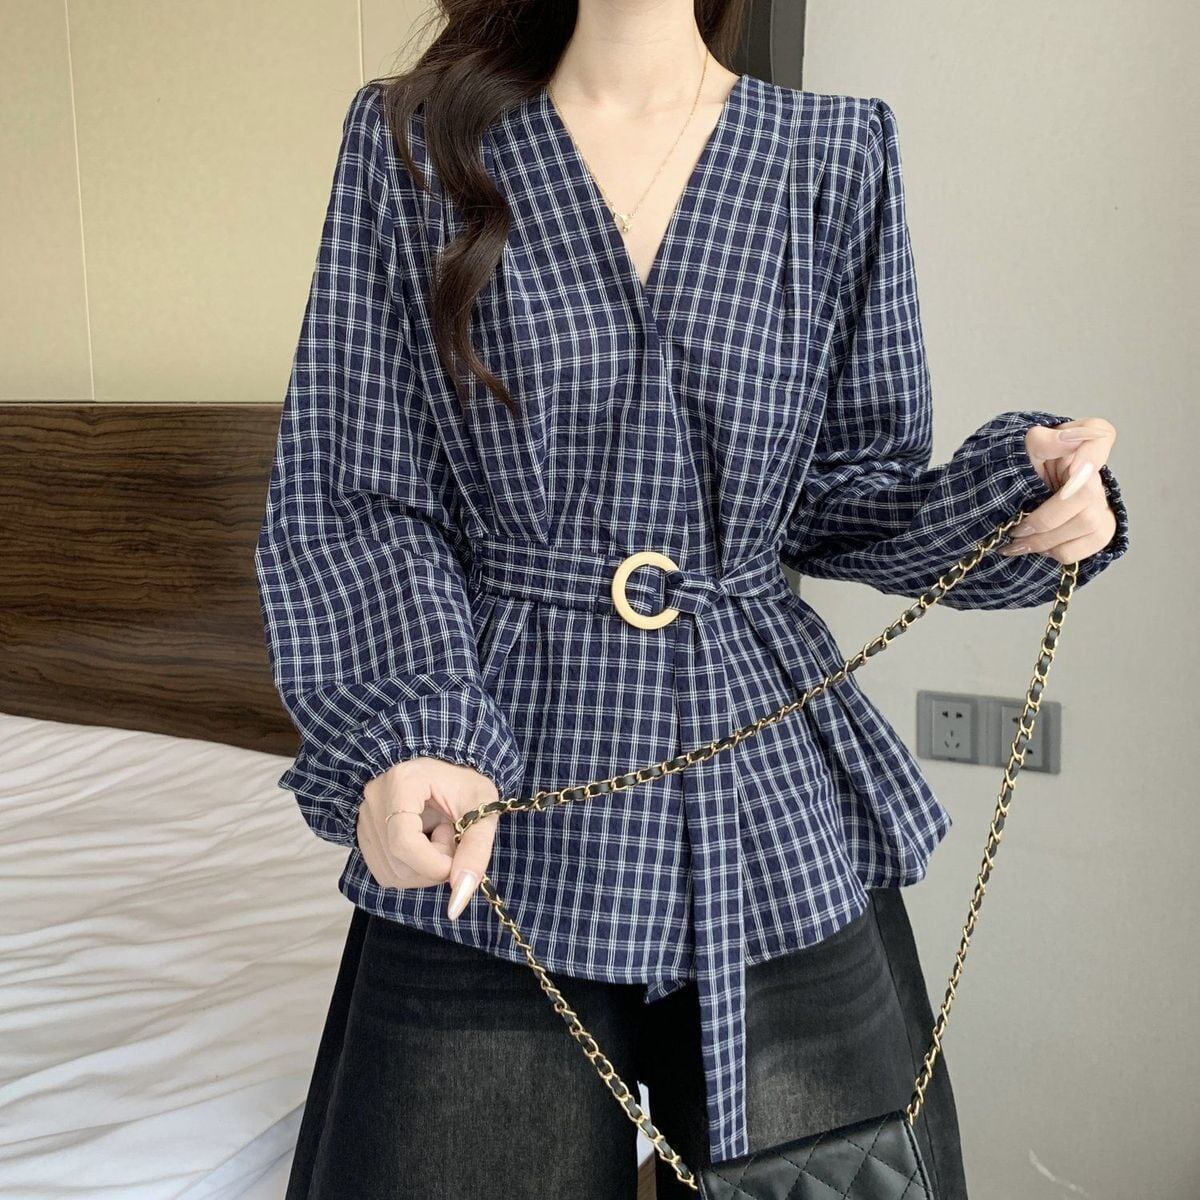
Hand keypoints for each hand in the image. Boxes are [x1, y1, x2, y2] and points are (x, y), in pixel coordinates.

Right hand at [355, 757, 500, 920]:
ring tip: (438, 834)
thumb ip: (475, 851)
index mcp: (401, 782)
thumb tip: (459, 900)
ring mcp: (365, 816)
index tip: (457, 859)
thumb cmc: (468, 782)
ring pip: (391, 874)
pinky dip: (412, 869)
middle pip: (398, 862)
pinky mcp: (366, 834)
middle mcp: (374, 797)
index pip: (403, 842)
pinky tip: (424, 843)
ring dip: (424, 868)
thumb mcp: (483, 809)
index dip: (433, 863)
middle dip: (435, 865)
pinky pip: (386, 872)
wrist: (451, 765)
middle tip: (452, 836)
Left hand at [1000, 418, 1118, 562]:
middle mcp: (1095, 473)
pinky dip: (1062, 551)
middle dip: (1046, 519)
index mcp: (1079, 444)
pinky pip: (1094, 544)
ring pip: (1089, 525)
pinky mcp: (1102, 527)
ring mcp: (1102, 501)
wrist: (1016, 492)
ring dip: (1048, 541)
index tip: (1073, 469)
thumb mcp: (1023, 449)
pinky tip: (1042, 548)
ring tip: (1020, 544)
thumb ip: (1043, 439)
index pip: (1100, 435)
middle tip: (1017, 530)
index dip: (1091, 454)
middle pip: (1087, 496)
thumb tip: (1067, 438)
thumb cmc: (1021, 466)